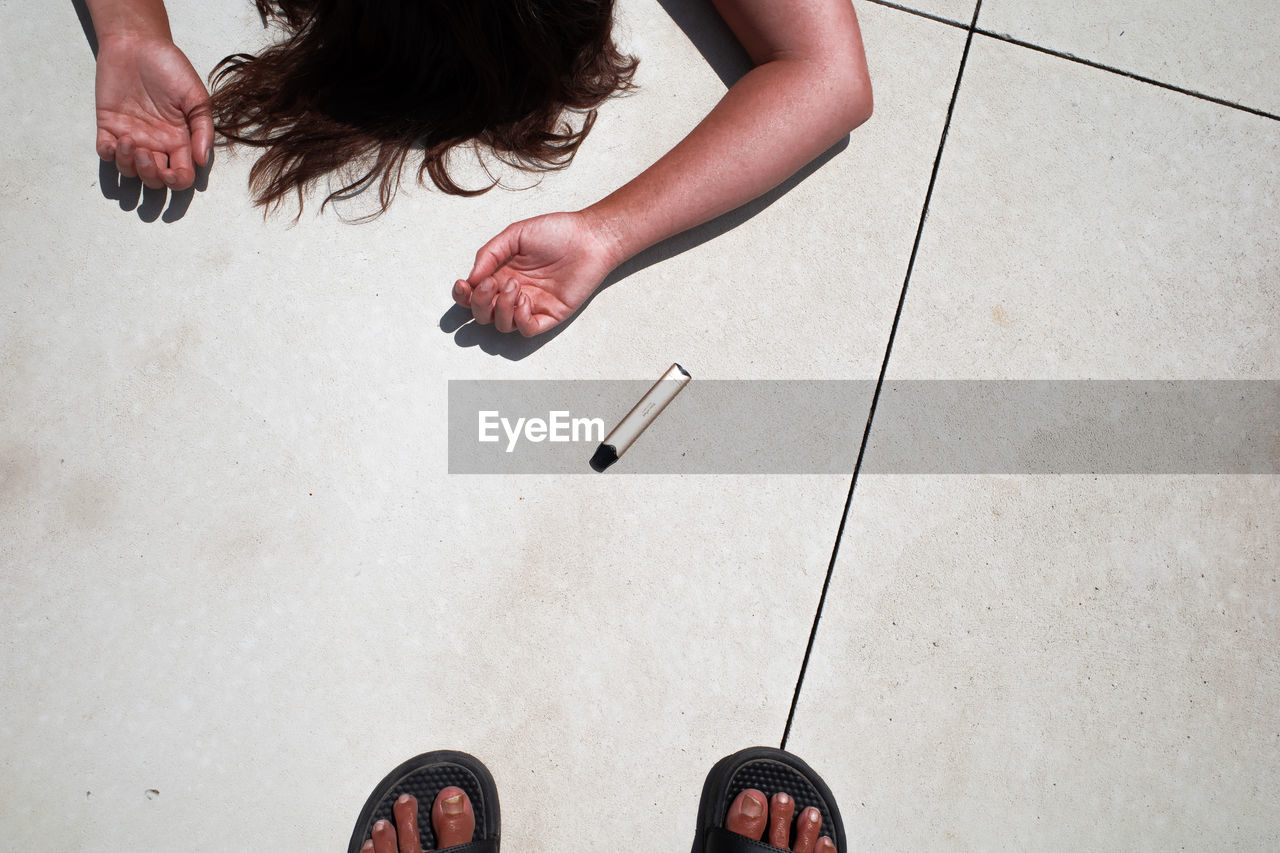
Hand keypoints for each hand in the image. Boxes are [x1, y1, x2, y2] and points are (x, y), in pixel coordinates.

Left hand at [95, 34, 213, 189]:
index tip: (171, 172)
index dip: (177, 182)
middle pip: (154, 180)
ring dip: (129, 166)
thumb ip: (203, 129)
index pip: (181, 175)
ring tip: (128, 143)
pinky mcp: (108, 126)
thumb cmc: (170, 67)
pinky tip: (113, 142)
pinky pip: (105, 152)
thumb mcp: (196, 96)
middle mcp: (156, 144)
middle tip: (146, 154)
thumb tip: (202, 160)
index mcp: (179, 140)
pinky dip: (108, 154)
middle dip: (150, 176)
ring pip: (129, 170)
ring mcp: (131, 136)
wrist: (137, 44)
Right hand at [453, 211, 623, 336]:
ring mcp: (531, 306)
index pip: (472, 295)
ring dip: (501, 308)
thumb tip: (470, 278)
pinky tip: (524, 299)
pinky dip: (519, 319)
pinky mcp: (550, 314)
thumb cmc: (556, 232)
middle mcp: (512, 293)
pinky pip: (527, 329)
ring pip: (502, 325)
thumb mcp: (515, 235)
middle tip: (491, 284)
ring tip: (515, 285)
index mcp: (500, 274)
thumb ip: (489, 254)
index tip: (463, 284)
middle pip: (482, 314)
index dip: (462, 295)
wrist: (588, 237)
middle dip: (480, 303)